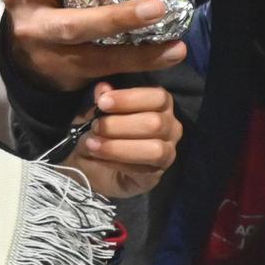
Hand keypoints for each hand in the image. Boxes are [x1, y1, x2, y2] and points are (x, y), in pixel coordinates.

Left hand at [67, 82, 182, 198]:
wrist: (95, 165)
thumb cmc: (104, 130)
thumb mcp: (99, 112)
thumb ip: (104, 100)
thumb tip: (103, 88)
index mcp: (161, 105)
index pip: (158, 97)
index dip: (130, 98)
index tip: (103, 103)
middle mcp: (171, 127)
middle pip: (155, 123)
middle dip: (120, 125)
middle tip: (95, 126)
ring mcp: (168, 153)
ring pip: (154, 149)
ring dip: (118, 146)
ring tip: (93, 144)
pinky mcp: (156, 176)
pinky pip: (143, 170)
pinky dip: (116, 162)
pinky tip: (98, 157)